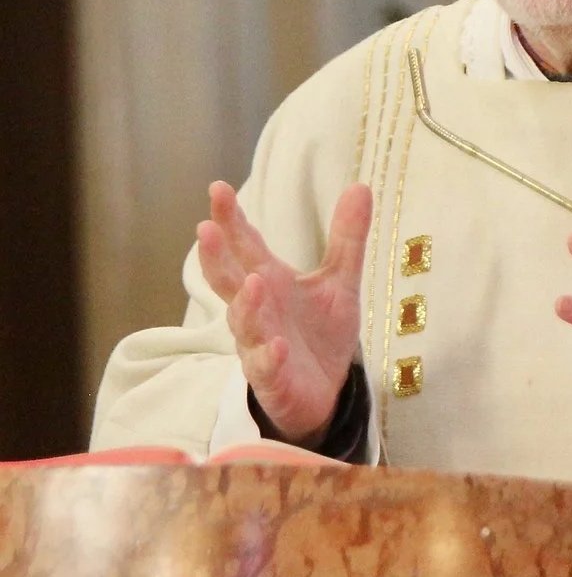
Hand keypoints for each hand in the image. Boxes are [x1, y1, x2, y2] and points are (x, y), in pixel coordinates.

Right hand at [196, 179, 371, 444]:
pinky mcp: (273, 380)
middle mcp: (256, 309)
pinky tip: (275, 344)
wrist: (327, 391)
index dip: (230, 219)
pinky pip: (266, 368)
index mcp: (269, 280)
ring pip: (244, 323)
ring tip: (253, 282)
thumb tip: (360, 185)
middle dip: (217, 256)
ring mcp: (259, 345)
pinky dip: (269, 356)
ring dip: (246, 305)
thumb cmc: (321, 332)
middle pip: (229, 280)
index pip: (245, 245)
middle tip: (206, 229)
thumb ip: (346, 237)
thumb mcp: (340, 280)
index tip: (218, 188)